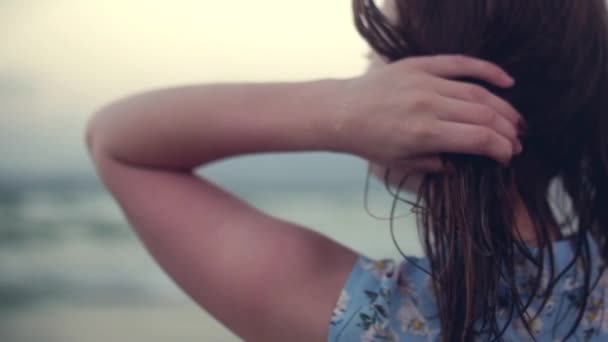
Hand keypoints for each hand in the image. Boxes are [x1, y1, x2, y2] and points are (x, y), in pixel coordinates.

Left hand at [336, 54, 523, 173]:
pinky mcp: (420, 65)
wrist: (341, 112)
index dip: (501, 149)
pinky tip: (507, 81)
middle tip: (517, 141)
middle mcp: (430, 106)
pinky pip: (461, 63)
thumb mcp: (401, 164)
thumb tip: (466, 164)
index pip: (480, 139)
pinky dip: (487, 70)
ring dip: (503, 108)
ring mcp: (426, 82)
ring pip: (478, 92)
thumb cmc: (369, 142)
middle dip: (508, 131)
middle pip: (485, 115)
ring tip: (516, 121)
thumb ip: (436, 165)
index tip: (507, 157)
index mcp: (425, 134)